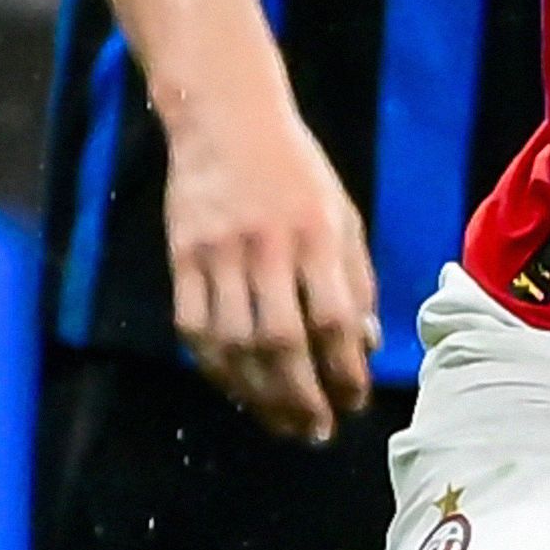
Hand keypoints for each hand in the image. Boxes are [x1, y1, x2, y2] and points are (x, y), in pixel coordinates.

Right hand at [162, 90, 380, 441]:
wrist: (226, 117)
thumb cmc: (296, 169)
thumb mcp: (342, 214)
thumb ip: (357, 279)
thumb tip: (367, 345)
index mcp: (318, 235)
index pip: (335, 320)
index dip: (346, 370)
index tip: (355, 401)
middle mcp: (268, 247)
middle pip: (283, 342)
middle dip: (302, 398)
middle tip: (316, 432)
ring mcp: (219, 253)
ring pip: (235, 344)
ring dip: (258, 394)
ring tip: (280, 422)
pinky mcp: (182, 256)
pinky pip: (194, 327)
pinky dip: (216, 367)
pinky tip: (236, 389)